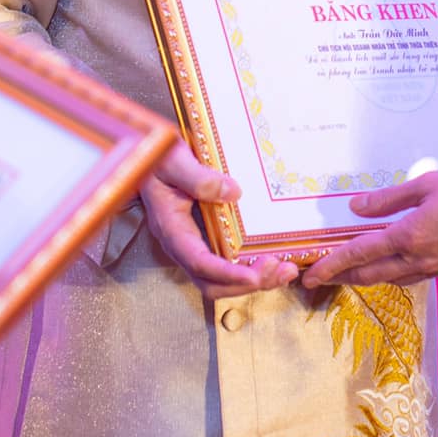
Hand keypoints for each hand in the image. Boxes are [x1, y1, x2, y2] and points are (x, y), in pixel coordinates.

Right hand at [143, 141, 296, 298]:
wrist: (150, 153)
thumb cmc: (158, 157)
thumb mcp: (174, 160)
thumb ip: (198, 178)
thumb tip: (233, 192)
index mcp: (172, 229)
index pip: (199, 263)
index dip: (227, 274)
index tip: (254, 276)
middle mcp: (183, 244)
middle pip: (212, 282)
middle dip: (246, 284)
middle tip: (280, 271)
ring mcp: (195, 243)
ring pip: (222, 278)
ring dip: (254, 280)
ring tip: (286, 271)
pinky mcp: (207, 237)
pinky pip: (228, 263)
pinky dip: (251, 267)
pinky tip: (274, 258)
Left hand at [301, 170, 437, 287]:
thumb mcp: (426, 185)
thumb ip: (388, 199)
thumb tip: (355, 207)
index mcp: (406, 237)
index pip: (359, 254)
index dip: (332, 264)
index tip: (311, 273)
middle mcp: (415, 260)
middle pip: (369, 275)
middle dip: (342, 277)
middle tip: (321, 278)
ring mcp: (432, 270)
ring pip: (389, 279)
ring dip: (365, 278)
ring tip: (350, 274)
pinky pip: (410, 278)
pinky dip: (391, 275)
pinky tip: (390, 268)